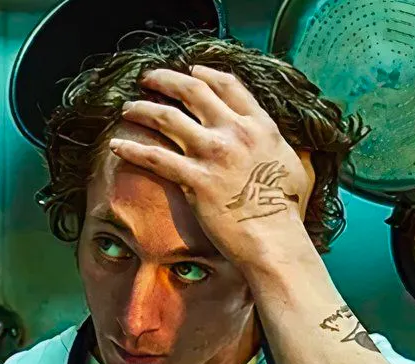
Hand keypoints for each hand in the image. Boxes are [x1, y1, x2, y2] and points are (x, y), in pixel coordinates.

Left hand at [113, 66, 317, 269]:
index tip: (190, 72)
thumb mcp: (297, 168)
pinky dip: (132, 148)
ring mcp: (213, 154)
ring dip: (143, 108)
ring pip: (167, 118)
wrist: (273, 241)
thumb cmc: (285, 212)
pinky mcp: (194, 179)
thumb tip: (294, 147)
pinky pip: (154, 157)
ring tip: (128, 107)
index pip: (228, 85)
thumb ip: (289, 149)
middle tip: (148, 79)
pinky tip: (116, 145)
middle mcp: (235, 132)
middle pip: (192, 91)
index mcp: (260, 126)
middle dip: (165, 80)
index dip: (205, 74)